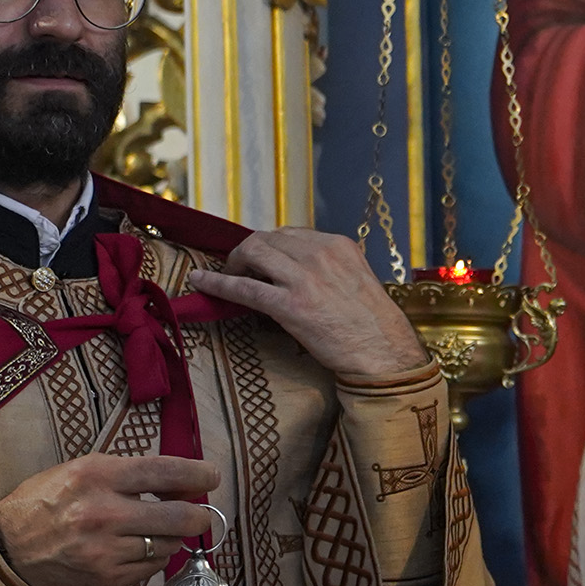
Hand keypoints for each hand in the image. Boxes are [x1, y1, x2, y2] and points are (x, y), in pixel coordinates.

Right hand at [0, 455, 222, 585]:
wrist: (7, 549)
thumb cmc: (47, 503)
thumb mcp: (80, 471)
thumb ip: (127, 474)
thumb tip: (180, 483)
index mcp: (95, 476)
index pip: (165, 472)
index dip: (198, 475)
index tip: (211, 477)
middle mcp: (103, 513)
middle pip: (181, 516)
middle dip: (198, 514)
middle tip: (197, 513)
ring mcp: (105, 550)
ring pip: (170, 545)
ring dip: (171, 537)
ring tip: (154, 530)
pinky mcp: (107, 578)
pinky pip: (153, 567)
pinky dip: (154, 557)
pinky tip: (137, 548)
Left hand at [191, 230, 429, 381]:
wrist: (383, 352)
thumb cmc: (373, 323)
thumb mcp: (358, 279)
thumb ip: (331, 267)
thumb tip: (300, 269)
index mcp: (338, 245)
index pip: (291, 233)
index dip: (270, 245)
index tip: (263, 259)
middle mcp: (320, 254)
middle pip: (267, 238)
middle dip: (248, 251)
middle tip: (242, 268)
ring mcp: (303, 278)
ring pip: (252, 252)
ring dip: (234, 261)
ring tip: (230, 275)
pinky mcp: (289, 305)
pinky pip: (243, 288)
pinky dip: (217, 283)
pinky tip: (201, 282)